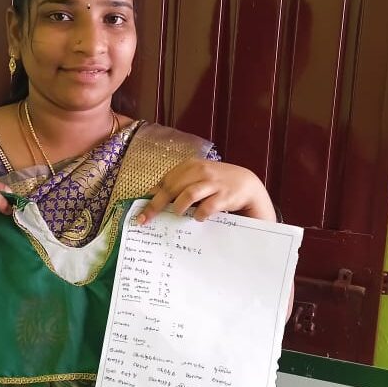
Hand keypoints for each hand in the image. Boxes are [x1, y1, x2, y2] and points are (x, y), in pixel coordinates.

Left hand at [136, 159, 275, 224]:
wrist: (247, 185)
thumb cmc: (217, 184)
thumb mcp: (197, 180)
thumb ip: (178, 187)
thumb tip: (152, 200)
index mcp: (190, 166)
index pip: (165, 181)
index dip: (150, 198)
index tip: (139, 213)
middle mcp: (200, 171)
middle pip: (171, 188)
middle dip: (156, 205)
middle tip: (146, 220)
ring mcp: (213, 182)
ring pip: (188, 194)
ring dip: (179, 207)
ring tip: (177, 214)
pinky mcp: (225, 195)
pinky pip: (207, 206)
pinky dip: (200, 214)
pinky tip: (199, 218)